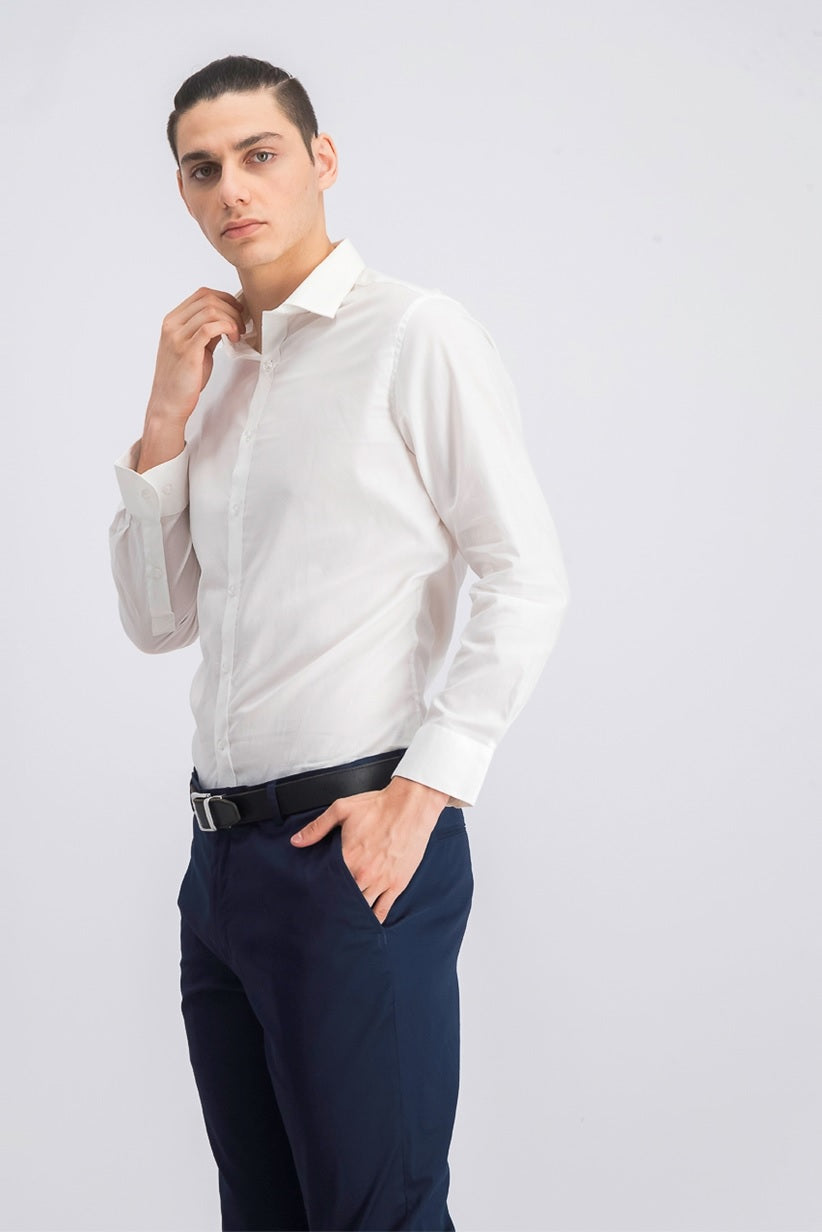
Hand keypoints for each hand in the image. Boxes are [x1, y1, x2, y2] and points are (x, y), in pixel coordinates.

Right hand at [146, 286, 246, 424]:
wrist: (169, 403)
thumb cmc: (183, 379)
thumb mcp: (194, 348)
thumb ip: (206, 332)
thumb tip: (226, 320)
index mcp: (172, 321)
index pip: (201, 294)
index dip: (225, 298)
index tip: (238, 310)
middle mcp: (172, 326)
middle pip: (208, 299)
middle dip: (232, 308)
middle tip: (242, 325)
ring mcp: (178, 337)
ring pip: (211, 310)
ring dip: (231, 319)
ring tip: (238, 334)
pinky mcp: (187, 351)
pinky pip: (210, 327)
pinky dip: (227, 327)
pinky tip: (233, 338)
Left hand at [290, 775, 450, 923]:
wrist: (411, 806)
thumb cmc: (378, 807)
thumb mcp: (342, 809)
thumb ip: (317, 827)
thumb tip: (296, 841)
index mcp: (347, 857)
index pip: (327, 883)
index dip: (320, 891)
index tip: (314, 896)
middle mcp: (363, 874)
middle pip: (344, 899)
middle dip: (336, 904)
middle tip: (327, 912)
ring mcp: (381, 881)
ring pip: (362, 907)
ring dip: (352, 913)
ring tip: (343, 918)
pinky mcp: (397, 884)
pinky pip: (383, 910)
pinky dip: (374, 919)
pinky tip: (366, 922)